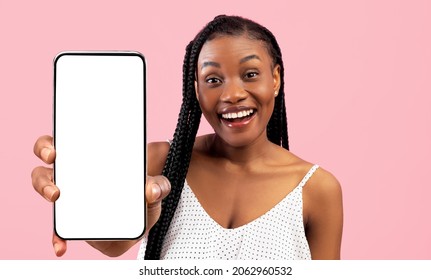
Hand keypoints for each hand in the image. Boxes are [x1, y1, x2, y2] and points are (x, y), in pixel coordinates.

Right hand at [31, 135, 170, 256]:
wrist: (144, 216)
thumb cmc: (145, 192)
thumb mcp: (156, 186)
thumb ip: (160, 185)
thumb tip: (152, 190)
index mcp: (93, 156)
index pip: (64, 142)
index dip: (50, 143)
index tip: (54, 150)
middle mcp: (76, 172)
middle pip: (47, 160)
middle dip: (44, 157)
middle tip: (53, 160)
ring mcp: (72, 195)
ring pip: (46, 186)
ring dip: (44, 188)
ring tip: (56, 195)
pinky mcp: (72, 220)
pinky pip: (58, 228)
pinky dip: (57, 237)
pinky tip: (62, 245)